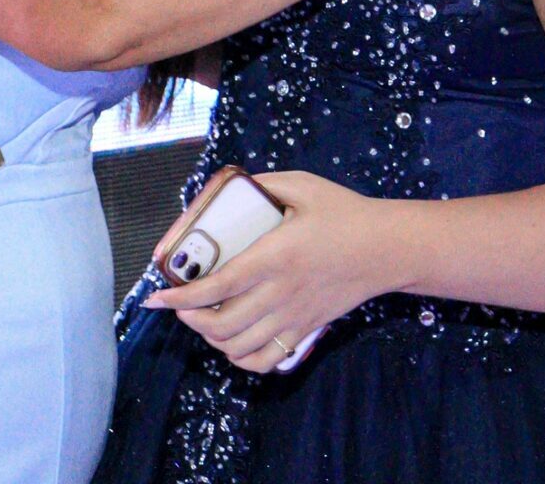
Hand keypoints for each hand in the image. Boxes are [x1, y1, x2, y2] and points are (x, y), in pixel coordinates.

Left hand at [142, 171, 389, 374]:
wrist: (388, 249)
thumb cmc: (345, 213)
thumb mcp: (303, 184)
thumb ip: (263, 184)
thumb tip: (229, 188)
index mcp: (275, 256)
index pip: (216, 286)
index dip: (180, 296)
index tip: (157, 295)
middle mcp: (281, 293)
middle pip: (220, 324)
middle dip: (188, 318)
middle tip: (177, 302)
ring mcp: (294, 317)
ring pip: (237, 347)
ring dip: (210, 338)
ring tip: (201, 318)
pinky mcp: (306, 330)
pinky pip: (264, 361)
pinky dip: (240, 358)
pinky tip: (232, 340)